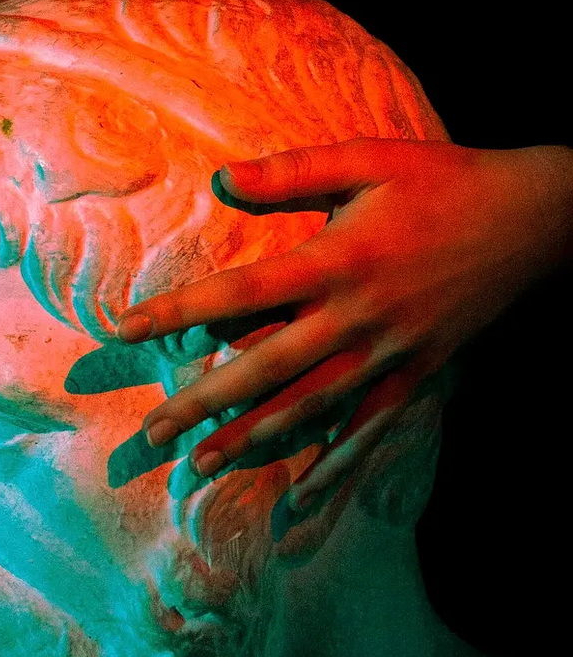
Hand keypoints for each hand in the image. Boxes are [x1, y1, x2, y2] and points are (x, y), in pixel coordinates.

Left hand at [117, 139, 572, 505]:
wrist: (538, 221)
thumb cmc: (445, 183)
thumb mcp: (369, 160)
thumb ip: (292, 173)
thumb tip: (220, 180)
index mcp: (337, 260)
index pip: (240, 292)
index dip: (178, 312)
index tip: (125, 329)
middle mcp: (356, 317)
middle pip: (264, 369)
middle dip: (202, 404)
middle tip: (152, 434)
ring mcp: (387, 355)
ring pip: (308, 409)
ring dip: (251, 440)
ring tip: (200, 466)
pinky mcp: (414, 377)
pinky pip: (367, 430)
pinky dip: (333, 465)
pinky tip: (299, 496)